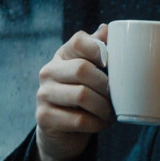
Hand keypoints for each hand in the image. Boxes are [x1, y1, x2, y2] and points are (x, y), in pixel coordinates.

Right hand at [33, 25, 113, 160]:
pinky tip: (101, 123)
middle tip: (116, 97)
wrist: (61, 132)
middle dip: (105, 86)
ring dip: (103, 107)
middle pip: (82, 69)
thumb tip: (107, 28)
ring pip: (81, 95)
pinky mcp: (44, 117)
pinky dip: (96, 123)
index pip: (78, 42)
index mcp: (61, 56)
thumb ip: (96, 51)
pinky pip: (78, 120)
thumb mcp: (89, 73)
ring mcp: (43, 94)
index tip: (111, 64)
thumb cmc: (80, 97)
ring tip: (111, 113)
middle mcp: (48, 71)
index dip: (98, 50)